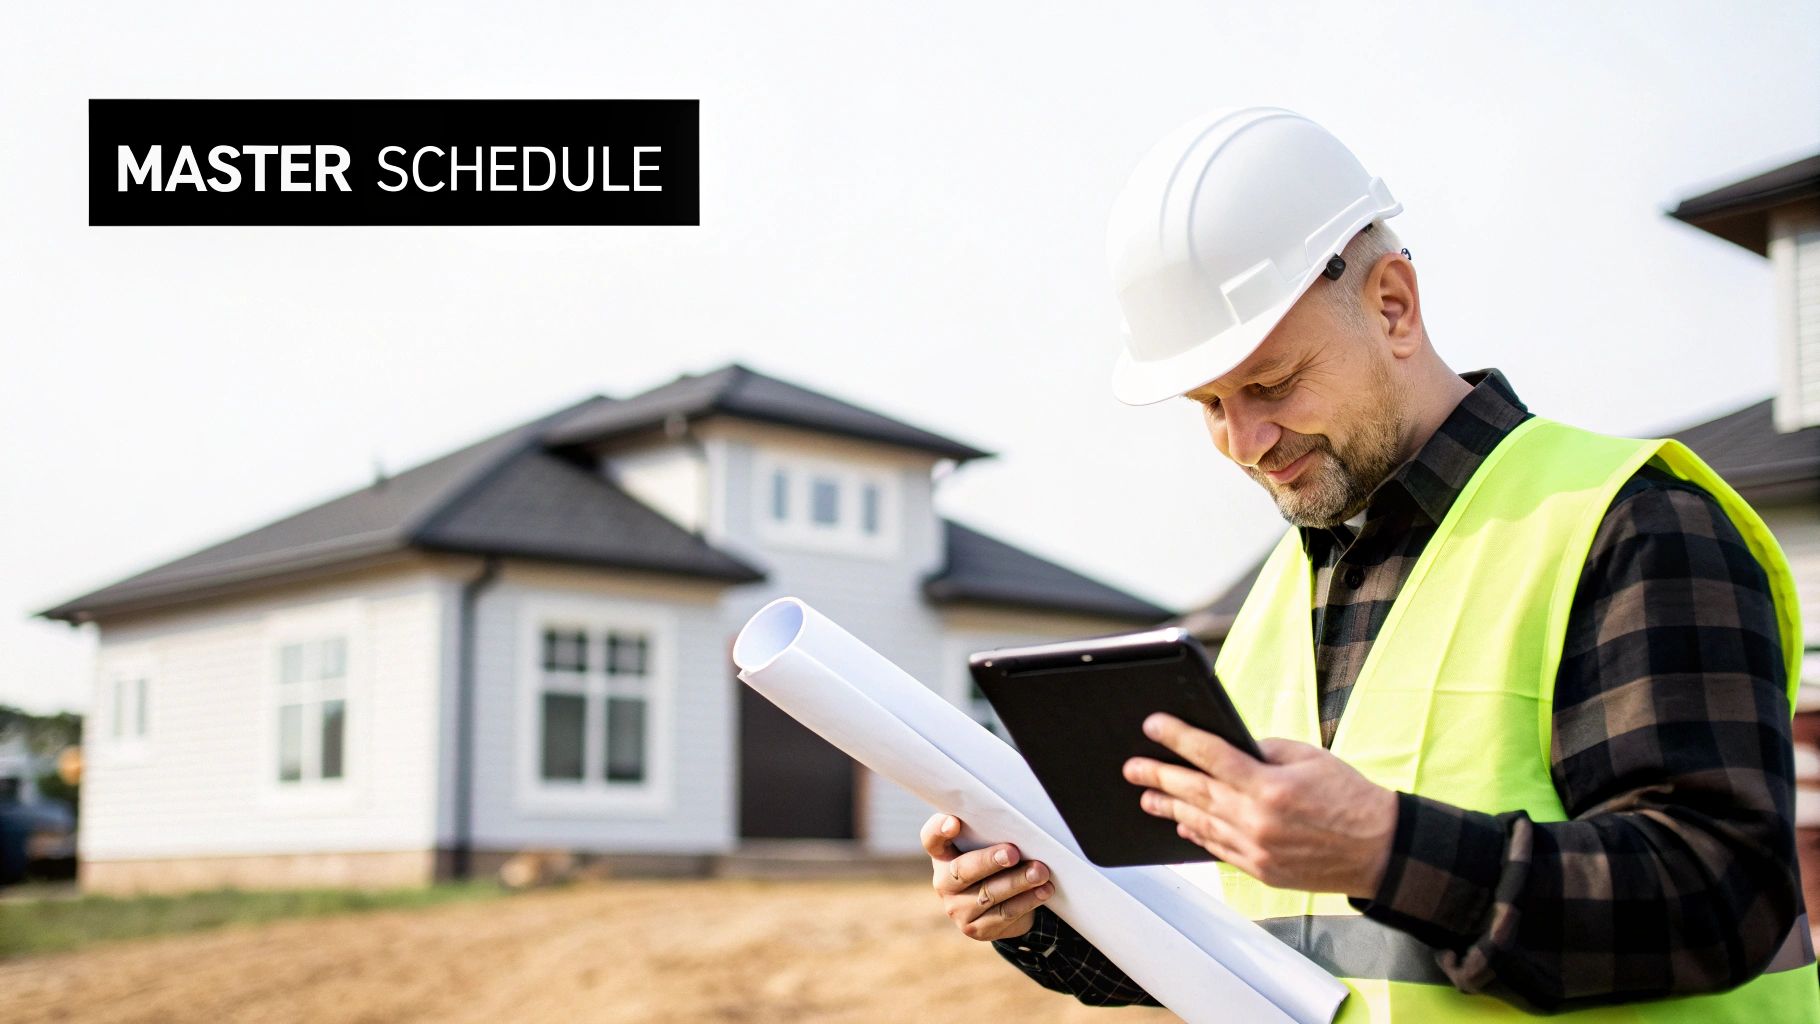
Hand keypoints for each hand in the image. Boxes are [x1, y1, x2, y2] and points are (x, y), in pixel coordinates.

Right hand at [921, 812, 1054, 940]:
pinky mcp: (976, 929)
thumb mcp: (986, 843)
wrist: (1004, 902)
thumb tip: (1014, 819)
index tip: (954, 823)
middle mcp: (943, 883)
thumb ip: (987, 830)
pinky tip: (1043, 890)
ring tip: (1040, 872)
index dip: (939, 830)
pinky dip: (1027, 901)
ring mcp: (957, 908)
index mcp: (942, 854)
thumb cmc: (995, 860)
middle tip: (1013, 853)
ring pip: (988, 894)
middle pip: (962, 870)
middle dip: (989, 861)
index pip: (931, 838)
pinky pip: (1004, 914)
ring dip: (1018, 882)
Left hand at [1122, 713, 1396, 897]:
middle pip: (1196, 792)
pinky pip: (1219, 849)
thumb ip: (1263, 752)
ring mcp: (1257, 850)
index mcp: (1270, 786)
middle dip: (1159, 776)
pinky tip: (1182, 822)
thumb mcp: (1309, 758)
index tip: (1153, 725)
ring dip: (1170, 807)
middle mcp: (1258, 820)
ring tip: (1146, 795)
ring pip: (1201, 823)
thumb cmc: (1349, 797)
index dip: (1178, 738)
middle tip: (1132, 767)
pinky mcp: (1261, 871)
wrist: (1381, 850)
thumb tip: (1226, 750)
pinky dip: (1198, 833)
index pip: (1211, 755)